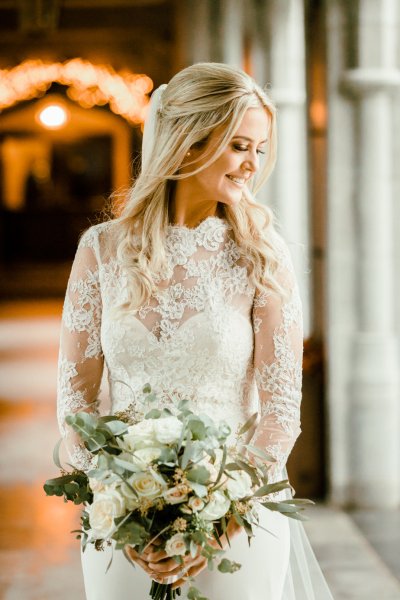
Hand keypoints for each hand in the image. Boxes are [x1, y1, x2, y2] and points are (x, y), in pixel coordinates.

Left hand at [124, 517, 241, 588]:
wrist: (230, 525)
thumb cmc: (213, 517)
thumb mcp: (197, 515)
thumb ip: (181, 517)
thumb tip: (166, 512)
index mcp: (191, 540)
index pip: (170, 552)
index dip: (157, 555)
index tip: (147, 555)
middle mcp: (194, 552)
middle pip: (172, 564)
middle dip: (158, 566)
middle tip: (147, 565)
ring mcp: (199, 559)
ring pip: (180, 572)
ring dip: (166, 575)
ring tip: (154, 574)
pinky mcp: (204, 562)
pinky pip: (191, 575)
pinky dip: (181, 581)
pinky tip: (173, 586)